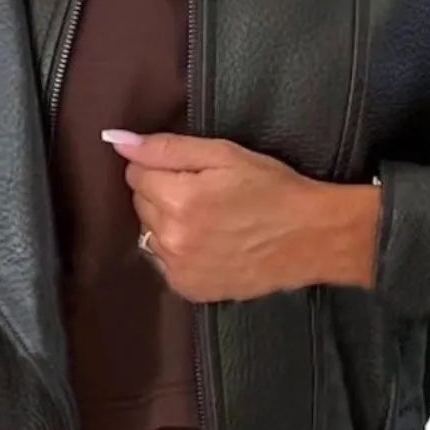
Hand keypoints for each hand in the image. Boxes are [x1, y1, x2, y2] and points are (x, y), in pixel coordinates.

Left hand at [102, 129, 381, 299]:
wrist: (312, 238)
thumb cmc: (274, 190)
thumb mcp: (225, 155)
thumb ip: (166, 147)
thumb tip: (117, 140)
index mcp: (179, 199)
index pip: (136, 173)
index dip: (162, 167)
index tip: (191, 171)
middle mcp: (173, 238)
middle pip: (141, 204)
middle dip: (164, 193)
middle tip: (206, 194)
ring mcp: (180, 268)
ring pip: (150, 233)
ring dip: (169, 224)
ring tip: (210, 220)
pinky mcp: (190, 289)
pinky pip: (164, 263)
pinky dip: (179, 252)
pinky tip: (210, 244)